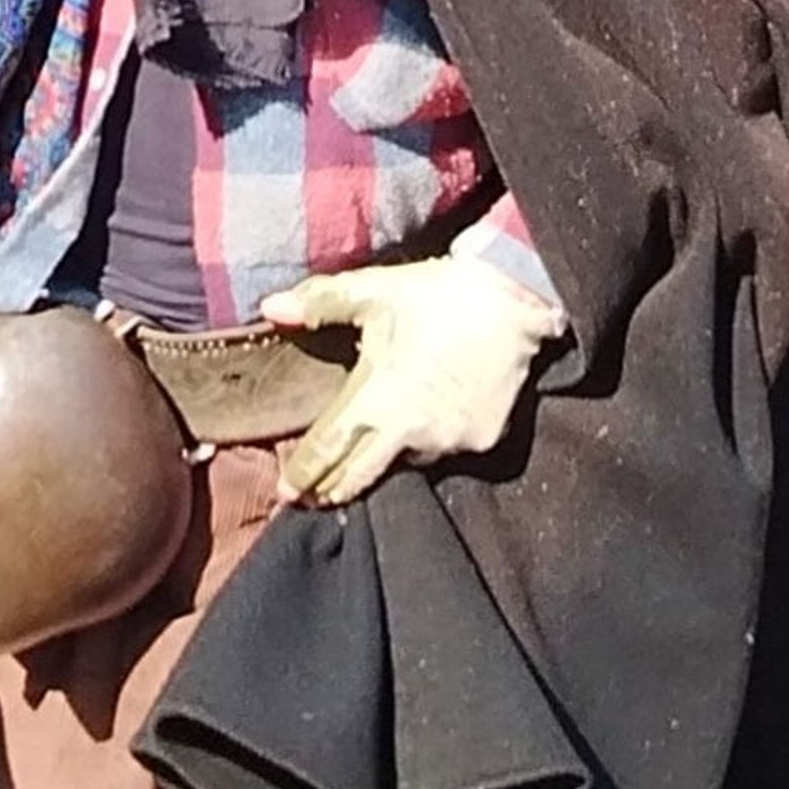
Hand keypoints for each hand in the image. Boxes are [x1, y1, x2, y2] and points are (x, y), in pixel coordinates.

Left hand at [260, 255, 561, 505]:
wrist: (517, 298)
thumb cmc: (440, 294)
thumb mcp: (375, 291)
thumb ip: (321, 302)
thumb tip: (271, 307)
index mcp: (376, 398)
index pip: (327, 450)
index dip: (303, 474)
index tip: (286, 494)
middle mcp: (409, 431)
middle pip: (359, 476)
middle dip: (332, 489)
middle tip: (313, 498)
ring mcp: (448, 441)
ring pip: (406, 462)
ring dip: (387, 458)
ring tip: (376, 450)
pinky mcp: (482, 442)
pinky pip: (447, 450)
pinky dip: (433, 441)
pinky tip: (432, 421)